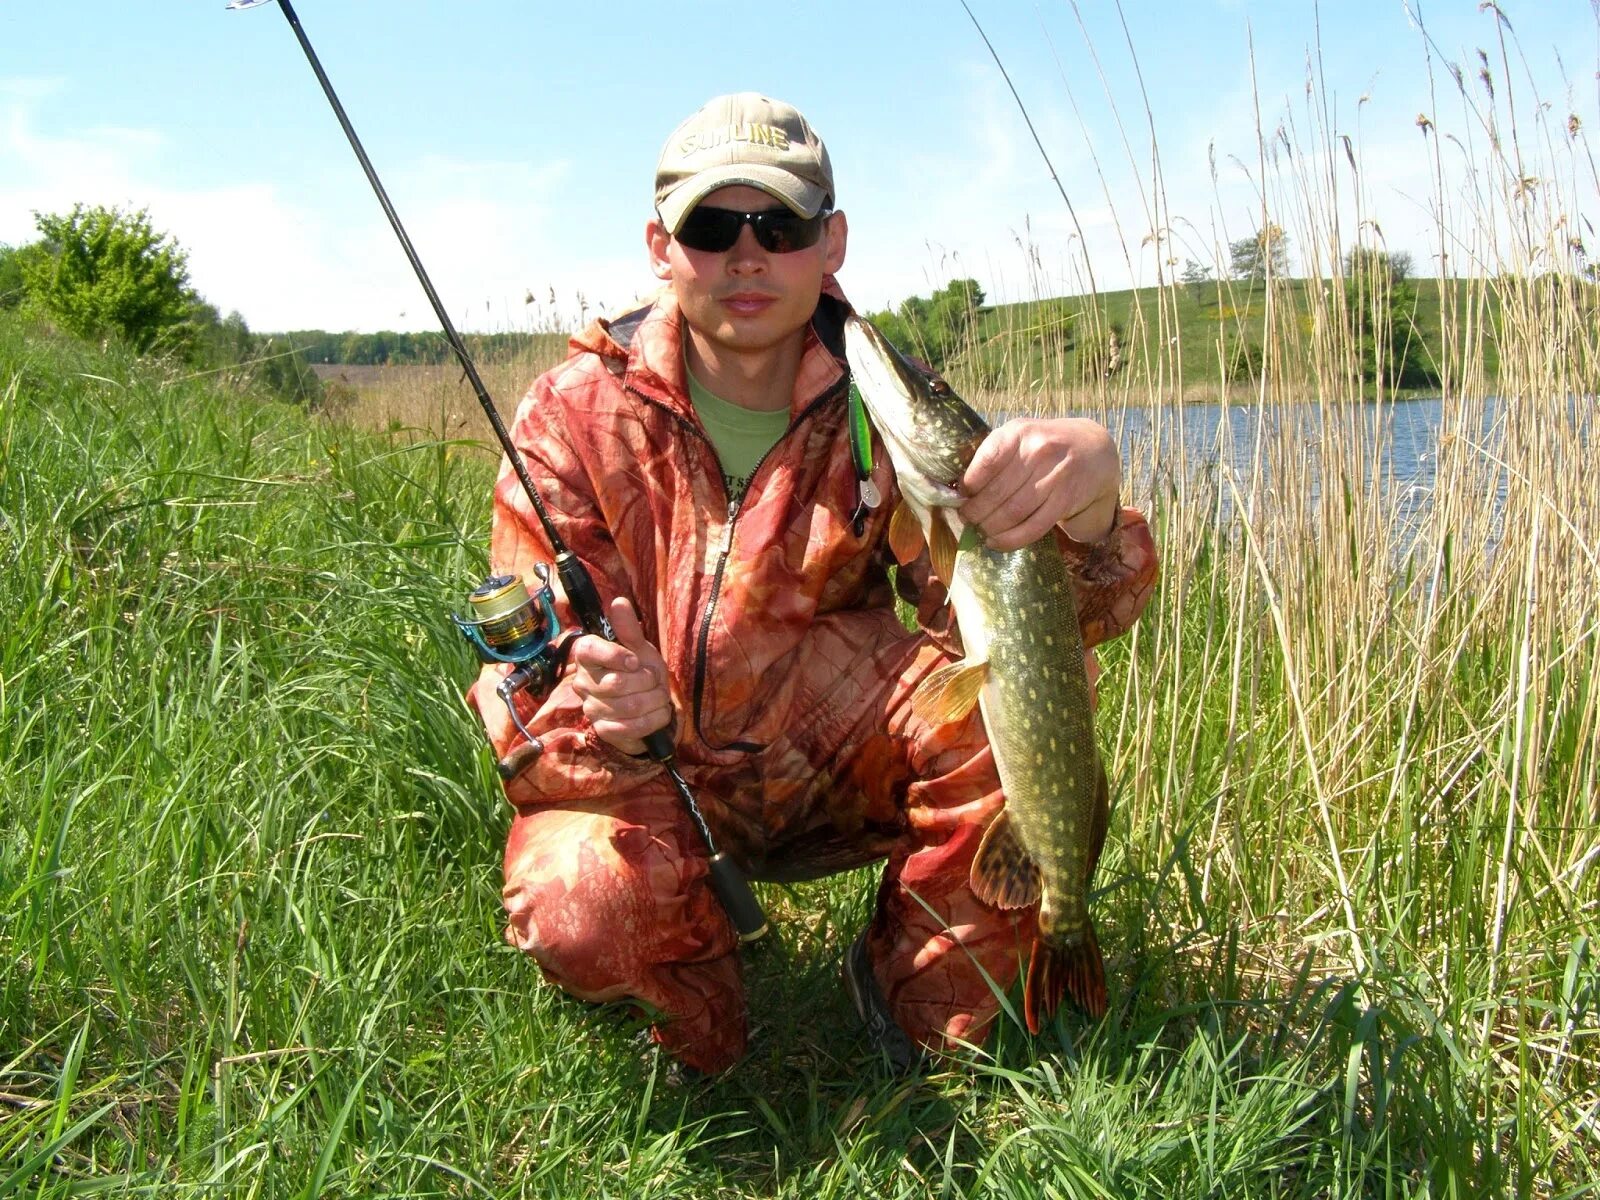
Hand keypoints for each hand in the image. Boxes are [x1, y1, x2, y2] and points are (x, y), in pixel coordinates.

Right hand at [570, 596, 672, 755]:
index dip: (616, 655)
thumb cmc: (642, 672)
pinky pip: (633, 727)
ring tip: (659, 696)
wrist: (652, 705)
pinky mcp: (604, 731)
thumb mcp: (639, 648)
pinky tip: (658, 713)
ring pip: (629, 706)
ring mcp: (592, 709)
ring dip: (655, 701)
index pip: (590, 650)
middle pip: (616, 683)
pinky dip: (655, 719)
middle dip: (647, 681)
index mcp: (587, 657)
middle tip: (655, 680)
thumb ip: (628, 629)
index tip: (635, 660)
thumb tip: (619, 602)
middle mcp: (583, 683)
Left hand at [958, 417, 1120, 549]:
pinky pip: (1033, 527)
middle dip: (975, 512)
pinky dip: (1011, 540)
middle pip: (996, 493)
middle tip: (967, 519)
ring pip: (1013, 512)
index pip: (985, 463)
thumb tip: (958, 488)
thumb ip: (992, 455)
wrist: (1093, 450)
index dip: (968, 486)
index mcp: (1018, 433)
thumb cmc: (1043, 445)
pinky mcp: (1066, 499)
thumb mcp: (1018, 437)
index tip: (961, 497)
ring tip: (981, 530)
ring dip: (991, 528)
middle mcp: (1038, 451)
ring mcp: (1055, 476)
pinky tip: (997, 542)